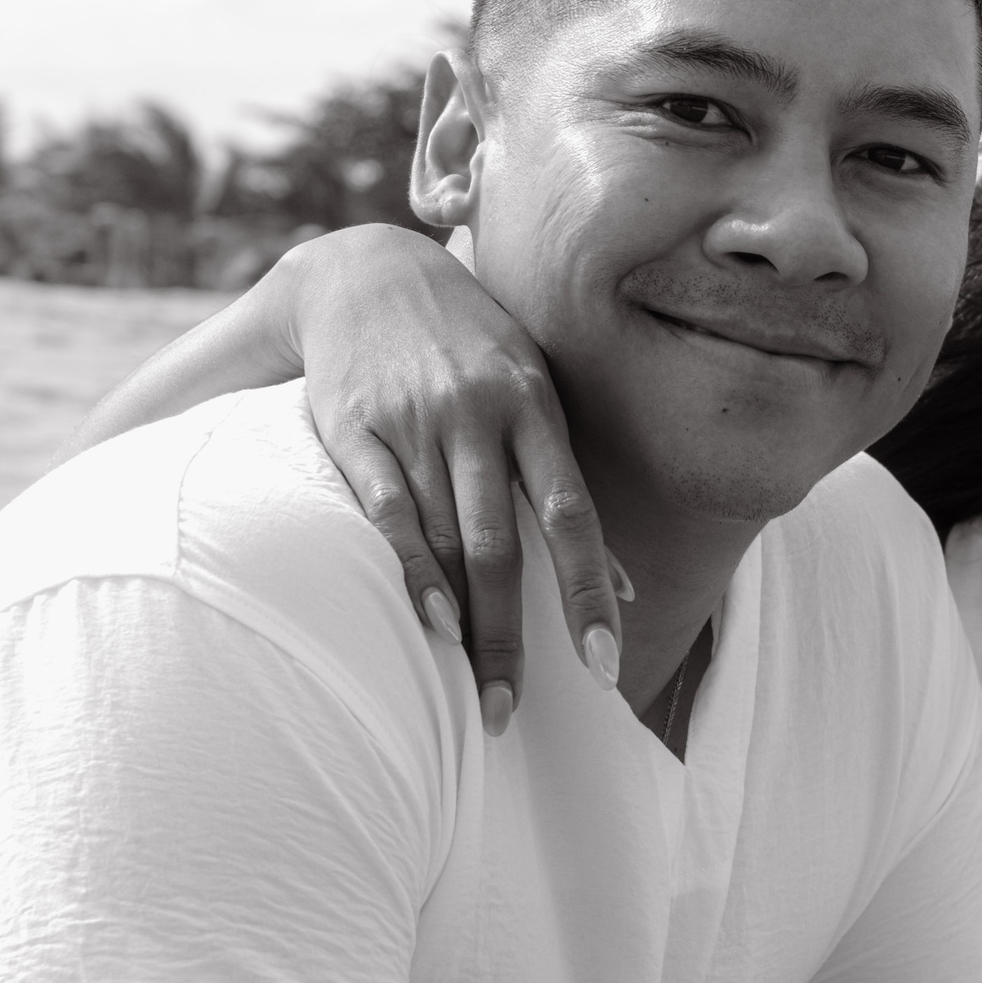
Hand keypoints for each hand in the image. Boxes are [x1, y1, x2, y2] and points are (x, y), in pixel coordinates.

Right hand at [275, 225, 622, 733]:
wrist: (362, 272)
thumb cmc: (468, 344)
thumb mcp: (531, 390)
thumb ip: (567, 481)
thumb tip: (627, 580)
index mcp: (534, 405)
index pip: (572, 513)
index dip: (590, 591)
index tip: (603, 665)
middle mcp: (479, 414)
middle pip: (502, 543)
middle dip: (511, 634)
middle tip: (510, 710)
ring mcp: (415, 421)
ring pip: (447, 536)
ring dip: (463, 621)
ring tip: (473, 689)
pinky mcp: (354, 428)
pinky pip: (386, 511)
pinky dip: (410, 570)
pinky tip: (426, 622)